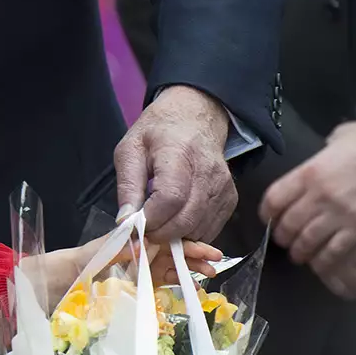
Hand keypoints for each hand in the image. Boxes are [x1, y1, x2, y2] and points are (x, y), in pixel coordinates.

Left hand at [41, 237, 220, 302]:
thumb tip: (143, 240)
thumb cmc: (54, 272)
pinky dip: (176, 285)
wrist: (33, 290)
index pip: (157, 237)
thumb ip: (111, 250)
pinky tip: (193, 289)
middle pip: (166, 251)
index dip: (181, 243)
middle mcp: (129, 253)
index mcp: (122, 242)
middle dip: (191, 256)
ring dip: (189, 269)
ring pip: (166, 266)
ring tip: (210, 275)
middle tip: (215, 264)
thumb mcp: (82, 258)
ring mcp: (130, 270)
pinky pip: (157, 283)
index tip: (203, 250)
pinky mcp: (128, 287)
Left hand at [114, 86, 235, 240]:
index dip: (151, 219)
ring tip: (159, 224)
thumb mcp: (130, 150)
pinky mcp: (230, 199)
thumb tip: (125, 221)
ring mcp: (223, 187)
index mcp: (179, 155)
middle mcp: (207, 173)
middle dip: (160, 234)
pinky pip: (210, 230)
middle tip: (144, 230)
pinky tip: (176, 222)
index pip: (170, 199)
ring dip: (175, 237)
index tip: (135, 224)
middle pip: (186, 220)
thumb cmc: (159, 133)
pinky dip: (191, 234)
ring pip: (199, 230)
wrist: (197, 117)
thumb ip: (127, 186)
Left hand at [260, 118, 355, 267]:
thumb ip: (321, 151)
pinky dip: (324, 259)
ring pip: (307, 240)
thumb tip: (319, 155)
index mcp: (308, 172)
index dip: (267, 212)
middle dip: (281, 235)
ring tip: (298, 254)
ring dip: (299, 251)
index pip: (274, 199)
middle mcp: (319, 195)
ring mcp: (339, 213)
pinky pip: (334, 250)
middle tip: (283, 239)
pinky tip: (320, 262)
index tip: (268, 218)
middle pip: (287, 223)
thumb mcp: (338, 138)